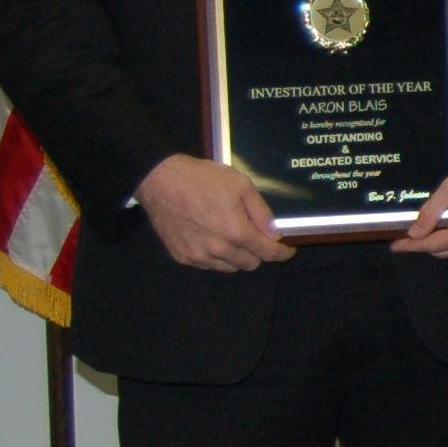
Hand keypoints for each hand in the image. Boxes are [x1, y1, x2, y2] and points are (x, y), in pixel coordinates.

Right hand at [135, 154, 293, 271]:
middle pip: (249, 264)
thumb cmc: (202, 178)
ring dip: (237, 257)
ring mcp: (197, 256)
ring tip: (233, 237)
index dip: (282, 253)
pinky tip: (213, 239)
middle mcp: (217, 249)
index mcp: (235, 232)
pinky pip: (208, 265)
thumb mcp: (241, 185)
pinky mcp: (181, 256)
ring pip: (228, 268)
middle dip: (258, 253)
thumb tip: (274, 233)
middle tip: (256, 237)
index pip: (267, 253)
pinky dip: (216, 257)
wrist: (159, 180)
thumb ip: (261, 212)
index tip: (287, 250)